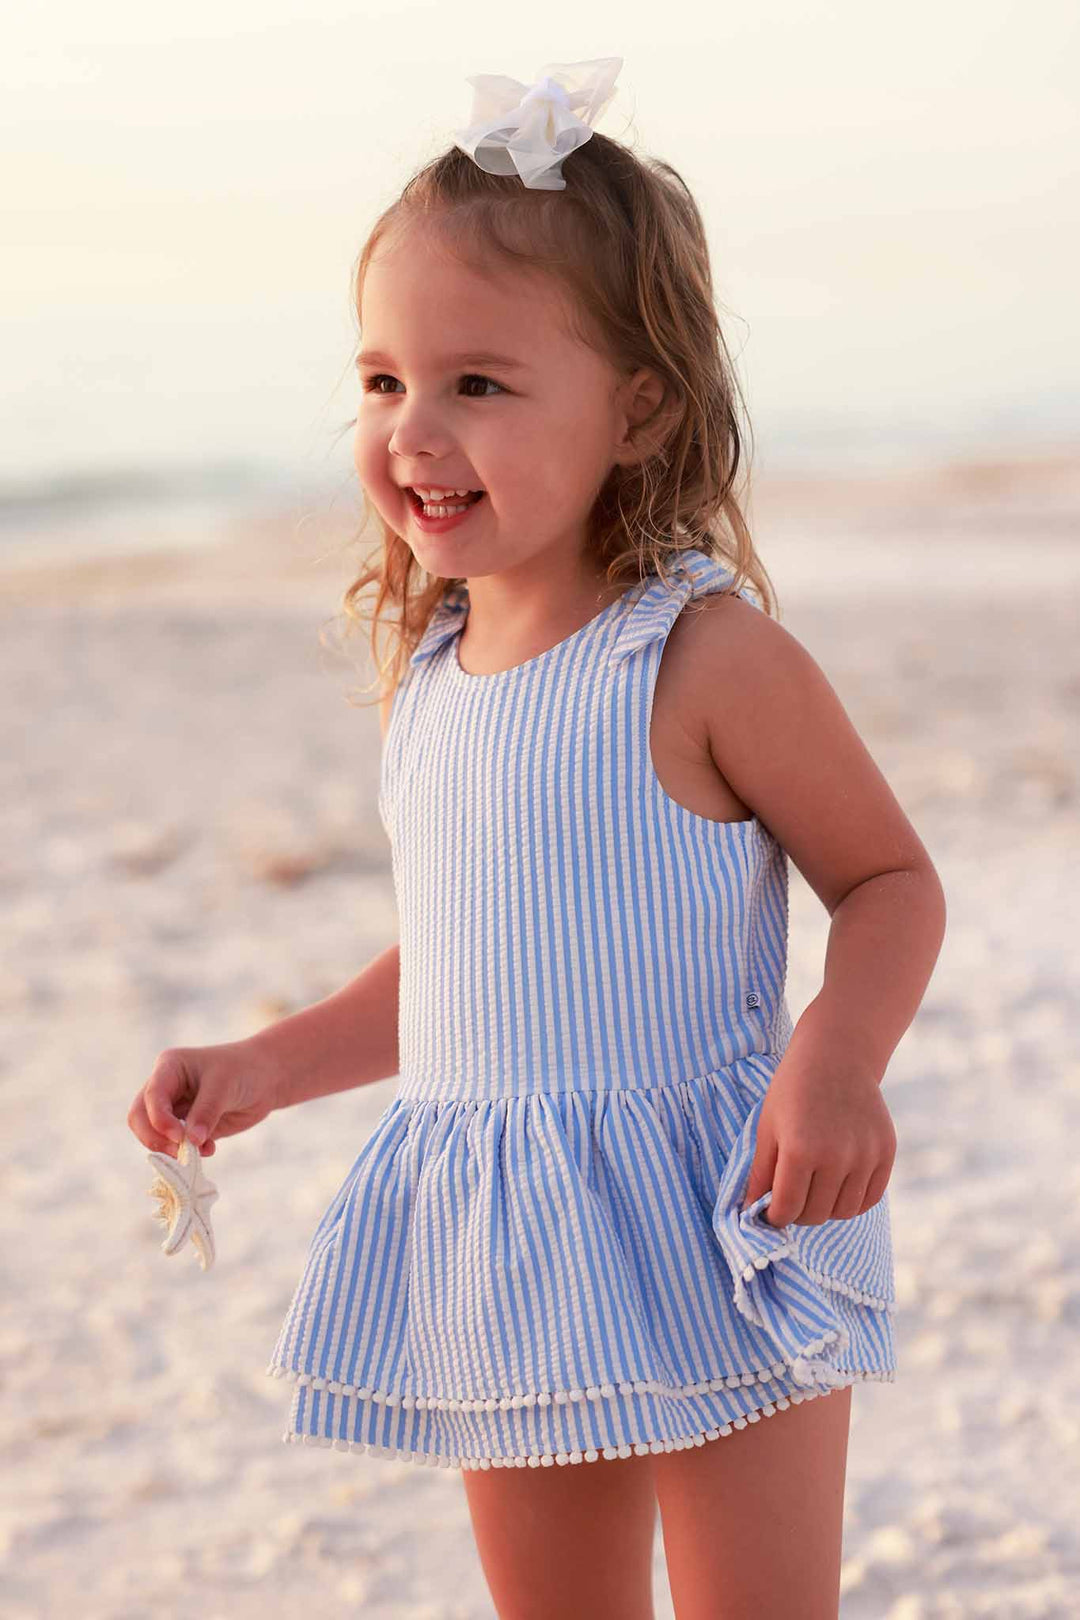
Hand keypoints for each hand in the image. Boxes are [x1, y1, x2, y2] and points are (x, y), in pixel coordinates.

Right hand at [127, 1038, 281, 1158]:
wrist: (267, 1078)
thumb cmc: (244, 1070)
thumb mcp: (224, 1086)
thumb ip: (206, 1112)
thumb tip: (190, 1142)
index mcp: (169, 1068)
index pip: (151, 1096)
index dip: (159, 1119)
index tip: (178, 1136)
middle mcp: (166, 1088)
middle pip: (140, 1118)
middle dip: (154, 1138)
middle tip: (177, 1152)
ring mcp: (174, 1109)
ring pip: (154, 1135)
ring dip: (171, 1148)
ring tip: (197, 1153)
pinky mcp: (187, 1128)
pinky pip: (176, 1145)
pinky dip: (187, 1153)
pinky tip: (209, 1150)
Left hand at [740, 1059, 896, 1226]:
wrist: (837, 1056)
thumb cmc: (793, 1090)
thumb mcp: (767, 1128)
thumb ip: (760, 1173)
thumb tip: (750, 1211)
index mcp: (799, 1149)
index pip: (787, 1209)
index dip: (774, 1216)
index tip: (770, 1210)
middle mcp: (836, 1156)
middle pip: (816, 1214)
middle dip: (798, 1213)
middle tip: (791, 1198)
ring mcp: (865, 1156)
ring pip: (844, 1212)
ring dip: (826, 1209)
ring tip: (814, 1190)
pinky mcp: (886, 1152)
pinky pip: (870, 1198)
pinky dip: (852, 1201)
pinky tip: (837, 1186)